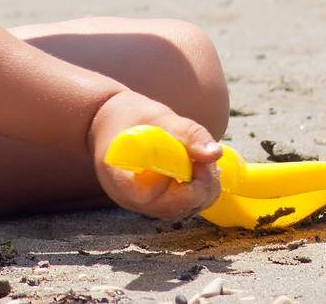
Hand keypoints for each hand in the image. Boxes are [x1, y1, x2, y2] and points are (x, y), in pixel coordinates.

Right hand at [88, 89, 222, 220]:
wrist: (110, 121)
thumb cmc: (130, 115)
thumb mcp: (158, 116)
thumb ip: (187, 134)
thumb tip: (216, 154)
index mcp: (118, 176)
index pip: (147, 197)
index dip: (176, 186)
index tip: (194, 162)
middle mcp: (130, 198)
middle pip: (171, 209)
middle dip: (200, 188)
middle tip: (210, 163)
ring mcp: (142, 204)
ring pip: (180, 211)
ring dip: (203, 191)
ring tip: (207, 164)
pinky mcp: (155, 202)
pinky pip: (180, 206)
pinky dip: (198, 192)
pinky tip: (202, 170)